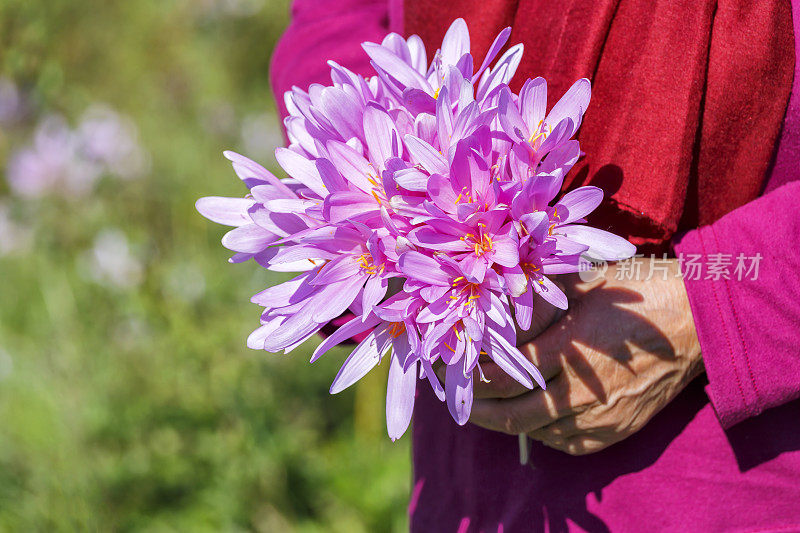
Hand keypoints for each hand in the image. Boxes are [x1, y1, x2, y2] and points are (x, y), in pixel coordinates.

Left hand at [469, 258, 703, 454]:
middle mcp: (583, 392)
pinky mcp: (614, 432)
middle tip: (454, 394)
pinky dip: (539, 431)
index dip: (471, 373)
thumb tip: (489, 306)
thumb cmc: (634, 293)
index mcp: (571, 348)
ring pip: (534, 431)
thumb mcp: (579, 283)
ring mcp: (600, 418)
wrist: (695, 321)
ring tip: (482, 402)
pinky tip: (527, 413)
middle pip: (511, 414)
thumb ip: (533, 300)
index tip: (452, 363)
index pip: (503, 374)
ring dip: (504, 419)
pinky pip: (564, 442)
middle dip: (475, 406)